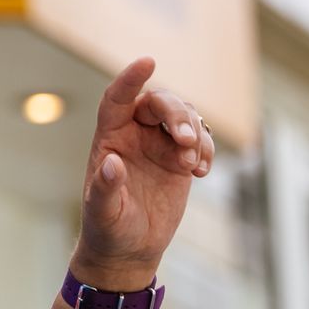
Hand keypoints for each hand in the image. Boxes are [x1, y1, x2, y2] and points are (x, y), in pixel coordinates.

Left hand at [73, 57, 213, 288]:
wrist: (130, 248)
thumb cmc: (107, 229)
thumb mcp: (103, 212)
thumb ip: (105, 188)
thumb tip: (111, 163)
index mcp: (109, 138)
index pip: (117, 99)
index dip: (130, 78)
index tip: (148, 60)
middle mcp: (133, 135)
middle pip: (158, 102)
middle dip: (177, 114)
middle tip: (186, 143)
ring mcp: (158, 144)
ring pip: (183, 116)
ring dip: (195, 133)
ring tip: (193, 165)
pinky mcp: (179, 159)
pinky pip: (199, 139)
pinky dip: (205, 149)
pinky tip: (200, 173)